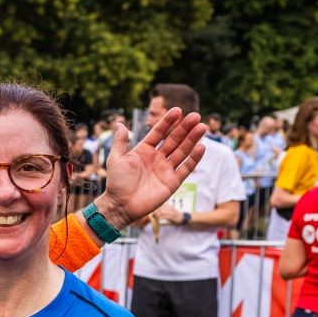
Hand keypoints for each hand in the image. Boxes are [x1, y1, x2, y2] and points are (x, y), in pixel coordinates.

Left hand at [98, 109, 206, 228]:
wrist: (120, 206)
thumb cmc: (116, 183)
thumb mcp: (115, 159)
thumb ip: (119, 142)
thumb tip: (119, 123)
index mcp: (144, 150)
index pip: (159, 132)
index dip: (167, 122)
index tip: (177, 110)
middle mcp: (157, 158)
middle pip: (174, 140)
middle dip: (185, 128)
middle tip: (196, 116)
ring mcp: (166, 169)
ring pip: (182, 151)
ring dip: (192, 139)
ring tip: (202, 127)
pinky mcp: (172, 182)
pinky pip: (185, 169)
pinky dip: (194, 159)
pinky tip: (201, 147)